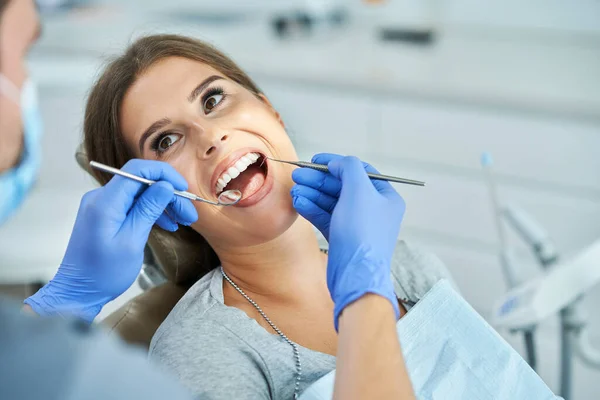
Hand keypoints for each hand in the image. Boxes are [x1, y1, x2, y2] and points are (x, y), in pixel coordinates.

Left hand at [24, 159, 197, 322]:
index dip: (164, 174)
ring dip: (164, 204)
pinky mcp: (106, 215)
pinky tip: (168, 224)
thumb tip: (165, 185)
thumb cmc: (104, 272)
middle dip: (169, 194)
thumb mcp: (132, 241)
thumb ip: (148, 209)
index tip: (184, 187)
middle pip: (142, 183)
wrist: (79, 292)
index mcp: (105, 202)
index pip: (137, 170)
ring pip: (140, 194)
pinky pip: (132, 205)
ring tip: (184, 221)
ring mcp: (102, 206)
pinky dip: (151, 212)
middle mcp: (101, 198)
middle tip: (190, 214)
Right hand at [291, 153, 404, 329]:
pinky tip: (298, 202)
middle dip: (319, 180)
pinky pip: (326, 217)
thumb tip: (338, 162)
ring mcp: (357, 224)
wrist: (356, 275)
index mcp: (385, 197)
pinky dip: (312, 209)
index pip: (360, 171)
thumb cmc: (363, 234)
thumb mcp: (358, 191)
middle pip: (342, 186)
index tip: (316, 160)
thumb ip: (349, 168)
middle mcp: (373, 210)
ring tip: (294, 189)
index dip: (337, 163)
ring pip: (331, 202)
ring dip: (312, 194)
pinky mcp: (342, 238)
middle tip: (298, 175)